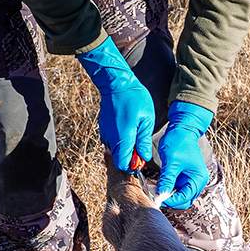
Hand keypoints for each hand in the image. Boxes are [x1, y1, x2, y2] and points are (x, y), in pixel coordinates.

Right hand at [76, 36, 154, 171]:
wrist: (116, 84)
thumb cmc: (135, 99)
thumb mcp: (146, 120)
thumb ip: (144, 141)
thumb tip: (144, 157)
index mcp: (122, 138)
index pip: (123, 164)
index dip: (133, 166)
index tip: (142, 159)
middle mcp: (110, 138)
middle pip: (118, 160)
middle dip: (130, 159)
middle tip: (141, 149)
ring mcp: (105, 133)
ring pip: (115, 151)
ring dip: (125, 150)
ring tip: (136, 137)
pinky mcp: (103, 128)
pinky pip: (112, 142)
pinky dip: (120, 142)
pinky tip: (129, 132)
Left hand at [155, 101, 214, 209]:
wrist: (182, 129)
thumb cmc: (179, 142)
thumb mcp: (171, 162)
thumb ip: (167, 180)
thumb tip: (160, 195)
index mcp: (198, 179)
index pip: (185, 198)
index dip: (171, 200)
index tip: (156, 198)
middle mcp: (197, 182)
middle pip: (184, 200)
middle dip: (170, 200)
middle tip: (154, 196)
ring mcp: (190, 180)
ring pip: (179, 196)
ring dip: (168, 196)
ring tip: (154, 191)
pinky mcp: (184, 177)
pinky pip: (176, 188)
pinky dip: (167, 189)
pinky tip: (157, 186)